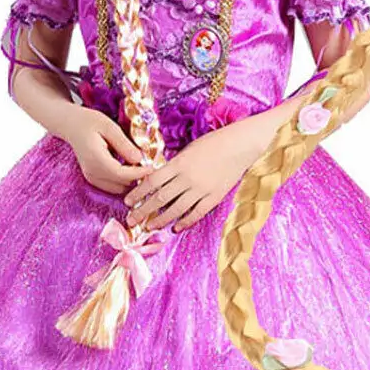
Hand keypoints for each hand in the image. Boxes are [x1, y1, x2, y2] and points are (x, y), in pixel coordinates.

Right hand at [66, 107, 154, 195]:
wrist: (70, 125)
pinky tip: (130, 167)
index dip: (139, 173)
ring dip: (130, 180)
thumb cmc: (90, 121)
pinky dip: (123, 180)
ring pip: (117, 188)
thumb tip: (140, 159)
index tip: (153, 167)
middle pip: (120, 184)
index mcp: (95, 159)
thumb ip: (124, 144)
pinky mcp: (92, 177)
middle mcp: (91, 172)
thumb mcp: (110, 127)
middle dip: (137, 177)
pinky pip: (111, 186)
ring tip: (142, 165)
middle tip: (150, 165)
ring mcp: (90, 177)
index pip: (121, 174)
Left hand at [123, 126, 248, 233]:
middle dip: (142, 210)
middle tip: (131, 219)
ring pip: (176, 209)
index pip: (152, 181)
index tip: (128, 201)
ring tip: (150, 226)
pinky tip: (176, 227)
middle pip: (160, 198)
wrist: (242, 145)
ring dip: (160, 220)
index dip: (138, 192)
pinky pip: (196, 213)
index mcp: (179, 163)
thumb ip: (175, 164)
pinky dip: (185, 221)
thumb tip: (160, 178)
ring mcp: (201, 189)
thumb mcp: (190, 148)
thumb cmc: (215, 142)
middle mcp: (188, 178)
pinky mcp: (214, 196)